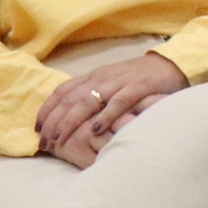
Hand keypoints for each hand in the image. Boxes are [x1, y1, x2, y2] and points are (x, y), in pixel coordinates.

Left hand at [36, 53, 189, 167]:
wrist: (171, 66)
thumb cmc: (140, 80)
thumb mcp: (112, 83)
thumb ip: (95, 95)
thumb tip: (71, 116)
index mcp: (94, 76)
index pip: (62, 91)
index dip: (47, 109)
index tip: (37, 129)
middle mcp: (102, 78)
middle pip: (69, 99)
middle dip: (53, 121)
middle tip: (44, 142)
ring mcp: (119, 83)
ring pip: (87, 101)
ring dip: (70, 121)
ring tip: (60, 139)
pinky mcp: (138, 88)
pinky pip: (118, 102)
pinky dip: (105, 116)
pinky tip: (95, 130)